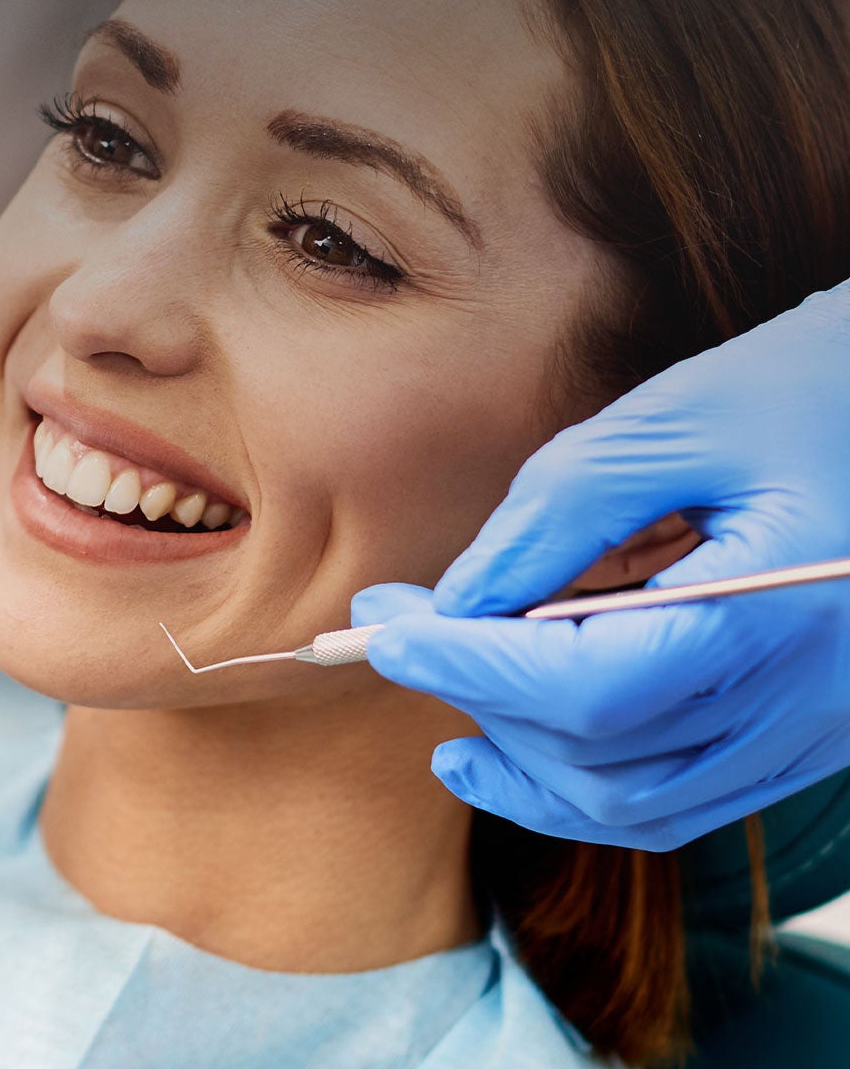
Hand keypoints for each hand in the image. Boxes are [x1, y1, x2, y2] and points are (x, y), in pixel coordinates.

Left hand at [353, 281, 849, 848]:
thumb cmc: (811, 385)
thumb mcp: (679, 416)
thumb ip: (564, 509)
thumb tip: (459, 598)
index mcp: (773, 613)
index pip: (587, 687)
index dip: (469, 666)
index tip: (383, 626)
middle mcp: (803, 699)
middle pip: (603, 756)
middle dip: (480, 695)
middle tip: (398, 625)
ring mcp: (814, 729)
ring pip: (640, 805)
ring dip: (526, 763)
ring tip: (441, 697)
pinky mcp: (811, 731)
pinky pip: (687, 797)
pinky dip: (591, 781)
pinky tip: (519, 738)